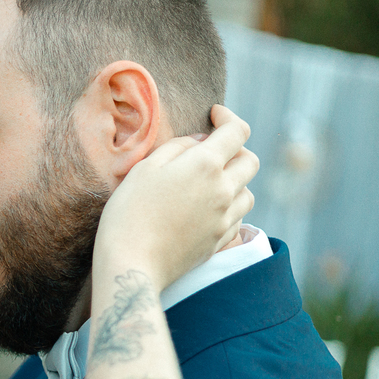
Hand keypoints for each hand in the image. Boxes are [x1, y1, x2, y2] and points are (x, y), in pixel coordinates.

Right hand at [95, 105, 257, 288]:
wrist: (132, 263)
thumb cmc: (129, 213)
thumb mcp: (144, 169)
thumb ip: (177, 147)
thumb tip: (200, 141)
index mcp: (205, 165)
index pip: (236, 131)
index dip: (228, 117)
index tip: (214, 115)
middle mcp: (224, 189)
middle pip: (250, 160)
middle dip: (235, 149)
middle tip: (212, 151)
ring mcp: (226, 218)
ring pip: (249, 191)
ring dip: (235, 181)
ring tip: (210, 183)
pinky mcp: (221, 241)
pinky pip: (238, 217)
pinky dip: (229, 207)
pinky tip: (208, 209)